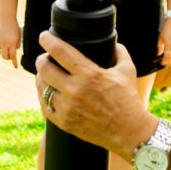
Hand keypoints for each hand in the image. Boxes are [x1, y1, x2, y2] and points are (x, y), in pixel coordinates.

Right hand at [0, 18, 21, 68]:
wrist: (7, 19)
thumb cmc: (15, 28)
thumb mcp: (18, 37)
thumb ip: (16, 45)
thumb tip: (12, 53)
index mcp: (13, 43)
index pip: (13, 56)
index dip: (14, 63)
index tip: (16, 67)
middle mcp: (6, 43)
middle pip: (5, 57)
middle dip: (8, 58)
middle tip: (10, 56)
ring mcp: (0, 41)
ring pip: (1, 51)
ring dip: (4, 49)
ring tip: (6, 41)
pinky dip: (0, 44)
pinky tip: (2, 37)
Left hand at [35, 31, 154, 158]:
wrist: (129, 132)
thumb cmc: (128, 100)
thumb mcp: (127, 70)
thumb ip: (119, 52)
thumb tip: (113, 41)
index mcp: (89, 74)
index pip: (59, 51)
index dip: (47, 40)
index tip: (44, 36)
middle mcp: (75, 90)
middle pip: (44, 67)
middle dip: (42, 59)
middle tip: (45, 57)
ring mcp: (67, 108)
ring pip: (41, 86)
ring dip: (41, 77)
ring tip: (45, 74)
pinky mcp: (64, 122)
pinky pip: (44, 105)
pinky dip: (44, 96)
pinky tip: (48, 92)